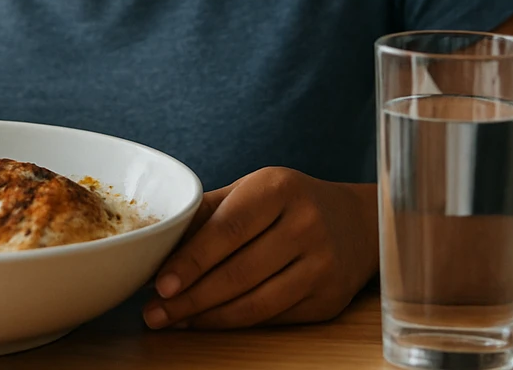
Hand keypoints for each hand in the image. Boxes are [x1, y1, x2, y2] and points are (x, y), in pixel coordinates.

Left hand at [142, 167, 377, 329]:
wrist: (358, 223)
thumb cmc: (290, 203)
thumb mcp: (253, 190)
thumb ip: (208, 211)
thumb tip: (157, 243)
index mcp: (279, 189)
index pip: (228, 230)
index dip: (191, 261)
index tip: (160, 284)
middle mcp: (306, 224)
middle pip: (239, 272)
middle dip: (191, 297)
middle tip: (154, 312)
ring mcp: (322, 265)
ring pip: (256, 303)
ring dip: (208, 317)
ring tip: (174, 320)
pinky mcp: (328, 300)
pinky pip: (273, 318)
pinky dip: (235, 323)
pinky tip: (208, 321)